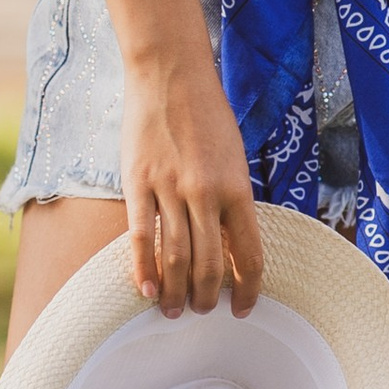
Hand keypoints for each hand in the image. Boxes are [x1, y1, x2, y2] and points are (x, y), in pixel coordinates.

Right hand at [120, 50, 263, 318]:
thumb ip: (232, 202)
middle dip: (208, 298)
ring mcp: (170, 190)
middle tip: (203, 312)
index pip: (249, 255)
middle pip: (210, 266)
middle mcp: (206, 194)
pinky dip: (144, 269)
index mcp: (238, 189)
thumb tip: (230, 247)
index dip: (248, 290)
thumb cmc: (207, 117)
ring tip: (174, 311)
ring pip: (175, 258)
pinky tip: (146, 290)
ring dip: (176, 293)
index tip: (243, 308)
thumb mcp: (234, 159)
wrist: (171, 76)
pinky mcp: (139, 183)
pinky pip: (142, 237)